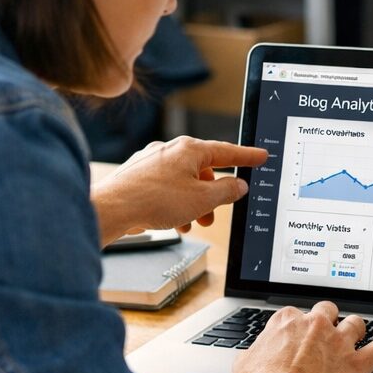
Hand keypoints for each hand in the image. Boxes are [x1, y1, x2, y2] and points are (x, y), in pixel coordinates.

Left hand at [92, 136, 267, 243]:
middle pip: (204, 170)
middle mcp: (170, 150)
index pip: (227, 151)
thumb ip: (226, 191)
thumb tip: (238, 185)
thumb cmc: (154, 200)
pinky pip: (167, 187)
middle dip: (214, 193)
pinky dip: (176, 203)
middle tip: (220, 210)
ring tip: (195, 222)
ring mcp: (152, 161)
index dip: (247, 156)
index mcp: (189, 149)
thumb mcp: (203, 200)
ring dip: (195, 203)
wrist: (112, 208)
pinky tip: (174, 221)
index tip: (260, 156)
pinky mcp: (139, 175)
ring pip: (185, 181)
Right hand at [230, 301, 372, 372]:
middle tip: (328, 337)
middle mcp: (316, 325)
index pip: (298, 314)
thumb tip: (252, 356)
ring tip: (355, 342)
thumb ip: (255, 352)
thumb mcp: (245, 362)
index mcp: (288, 320)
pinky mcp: (356, 363)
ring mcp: (338, 342)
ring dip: (356, 332)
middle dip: (329, 321)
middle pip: (329, 310)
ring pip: (356, 324)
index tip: (301, 338)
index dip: (300, 327)